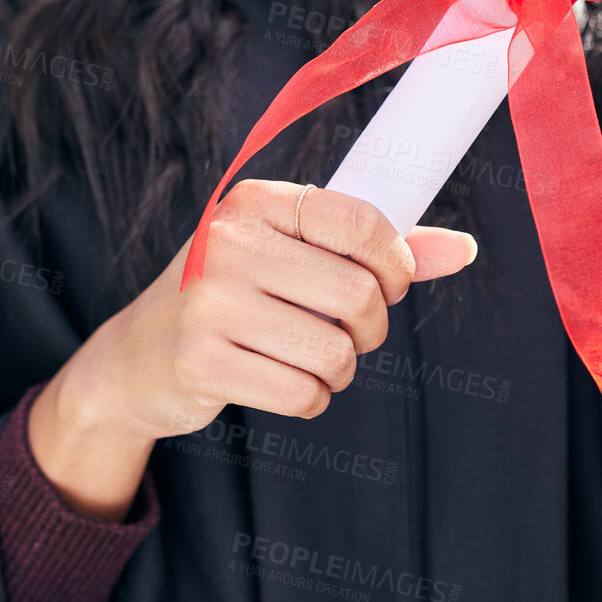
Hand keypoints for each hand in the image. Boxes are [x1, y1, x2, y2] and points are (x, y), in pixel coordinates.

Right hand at [28, 180, 476, 519]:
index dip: (395, 263)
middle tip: (346, 332)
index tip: (391, 284)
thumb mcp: (292, 255)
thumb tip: (464, 249)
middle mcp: (229, 243)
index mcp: (256, 203)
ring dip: (338, 370)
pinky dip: (310, 398)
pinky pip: (302, 392)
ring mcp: (210, 303)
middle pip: (357, 293)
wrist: (137, 357)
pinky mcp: (200, 362)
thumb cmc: (231, 296)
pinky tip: (283, 383)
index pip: (360, 222)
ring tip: (310, 360)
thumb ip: (375, 250)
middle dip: (368, 327)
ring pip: (334, 350)